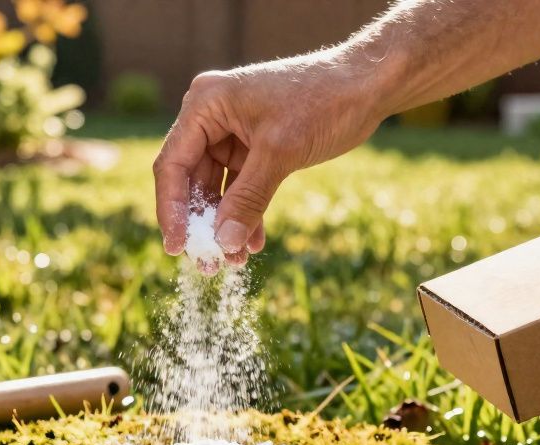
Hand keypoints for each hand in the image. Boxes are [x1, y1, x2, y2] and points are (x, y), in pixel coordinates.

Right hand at [153, 52, 384, 264]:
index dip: (172, 210)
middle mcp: (211, 116)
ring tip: (233, 261)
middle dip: (202, 224)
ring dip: (224, 225)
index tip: (177, 248)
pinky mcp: (254, 147)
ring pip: (216, 189)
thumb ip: (248, 199)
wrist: (367, 85)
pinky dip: (246, 213)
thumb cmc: (323, 101)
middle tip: (208, 264)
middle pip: (190, 180)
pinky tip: (253, 243)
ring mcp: (232, 132)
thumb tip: (223, 243)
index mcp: (205, 104)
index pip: (173, 164)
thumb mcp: (280, 152)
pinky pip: (240, 187)